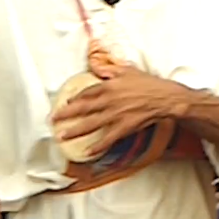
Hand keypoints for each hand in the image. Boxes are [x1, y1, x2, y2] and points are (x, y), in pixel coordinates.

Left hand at [50, 69, 186, 156]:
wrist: (165, 98)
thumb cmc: (148, 84)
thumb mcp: (127, 70)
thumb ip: (110, 69)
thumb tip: (97, 67)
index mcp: (109, 86)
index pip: (86, 93)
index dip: (74, 99)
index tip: (65, 104)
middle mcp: (109, 100)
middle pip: (83, 108)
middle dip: (66, 115)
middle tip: (53, 120)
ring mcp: (116, 115)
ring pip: (91, 124)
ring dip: (75, 131)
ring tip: (62, 136)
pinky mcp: (124, 127)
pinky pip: (108, 138)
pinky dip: (98, 146)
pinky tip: (88, 152)